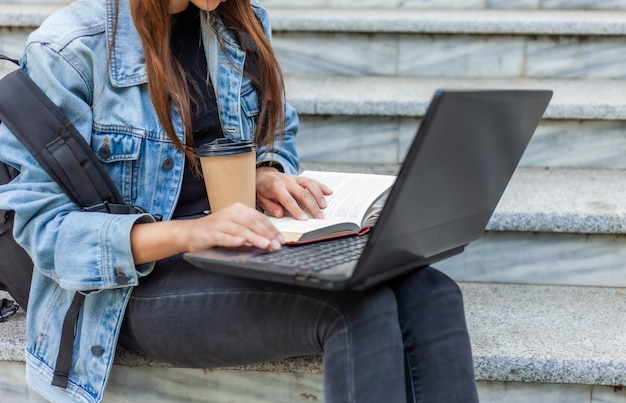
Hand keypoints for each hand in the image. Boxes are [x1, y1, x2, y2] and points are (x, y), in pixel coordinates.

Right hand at [130, 203, 284, 263]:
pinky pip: (223, 236)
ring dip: (255, 238)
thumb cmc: (216, 230)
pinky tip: (241, 243)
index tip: (281, 239)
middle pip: (252, 223)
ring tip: (266, 245)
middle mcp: (230, 213)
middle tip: (277, 245)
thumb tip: (271, 239)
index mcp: (238, 209)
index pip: (259, 218)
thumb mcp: (235, 226)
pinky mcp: (210, 233)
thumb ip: (250, 229)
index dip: (271, 228)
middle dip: (267, 234)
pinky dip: (232, 240)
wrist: (190, 232)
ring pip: (240, 230)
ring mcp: (219, 223)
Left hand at [255, 167, 332, 219]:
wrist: (262, 173)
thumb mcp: (260, 198)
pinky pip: (312, 181)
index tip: (304, 219)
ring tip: (324, 207)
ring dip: (319, 196)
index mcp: (276, 187)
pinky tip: (329, 192)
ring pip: (310, 185)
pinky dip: (321, 186)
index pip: (288, 200)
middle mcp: (287, 181)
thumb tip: (280, 214)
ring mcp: (295, 178)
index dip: (296, 210)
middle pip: (302, 193)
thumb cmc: (261, 189)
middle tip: (319, 217)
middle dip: (312, 206)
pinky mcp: (299, 178)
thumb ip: (270, 206)